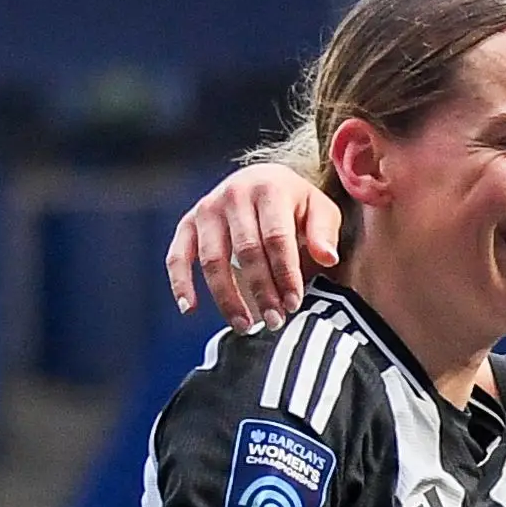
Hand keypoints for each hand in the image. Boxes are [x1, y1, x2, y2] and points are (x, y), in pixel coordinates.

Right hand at [168, 161, 342, 331]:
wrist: (262, 180)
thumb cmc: (296, 204)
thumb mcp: (320, 210)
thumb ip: (324, 233)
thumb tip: (327, 259)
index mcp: (269, 189)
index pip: (277, 238)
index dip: (285, 274)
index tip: (294, 305)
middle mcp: (233, 195)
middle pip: (246, 251)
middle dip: (261, 290)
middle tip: (275, 322)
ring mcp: (207, 209)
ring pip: (213, 259)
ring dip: (227, 296)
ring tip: (245, 326)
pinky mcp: (188, 223)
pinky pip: (178, 256)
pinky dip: (180, 282)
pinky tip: (189, 309)